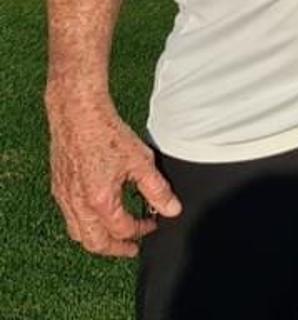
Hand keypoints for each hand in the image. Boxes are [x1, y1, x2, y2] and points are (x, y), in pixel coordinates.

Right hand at [46, 90, 180, 256]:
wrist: (78, 115)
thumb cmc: (107, 134)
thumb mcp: (141, 162)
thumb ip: (157, 190)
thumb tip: (172, 209)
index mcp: (100, 201)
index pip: (122, 230)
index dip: (141, 231)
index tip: (153, 224)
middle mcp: (77, 204)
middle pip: (94, 243)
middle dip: (115, 249)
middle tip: (132, 247)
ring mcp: (65, 197)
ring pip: (78, 233)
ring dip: (98, 239)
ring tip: (117, 236)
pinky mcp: (59, 188)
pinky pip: (69, 217)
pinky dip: (85, 224)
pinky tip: (99, 214)